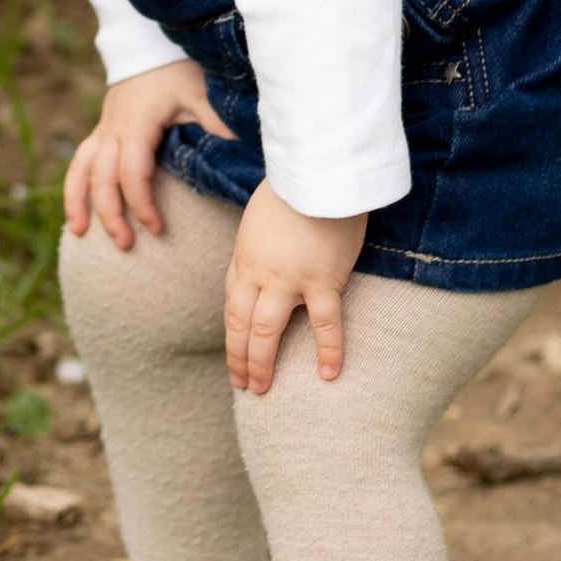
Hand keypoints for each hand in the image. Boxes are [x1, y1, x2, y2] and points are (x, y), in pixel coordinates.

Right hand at [63, 59, 212, 250]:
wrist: (151, 44)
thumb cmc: (179, 70)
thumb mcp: (201, 92)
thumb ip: (216, 123)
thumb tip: (240, 154)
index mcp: (138, 122)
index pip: (133, 172)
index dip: (141, 204)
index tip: (157, 229)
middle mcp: (114, 128)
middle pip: (102, 177)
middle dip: (110, 213)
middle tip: (125, 244)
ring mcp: (103, 129)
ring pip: (82, 169)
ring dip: (79, 202)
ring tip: (79, 234)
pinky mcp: (101, 131)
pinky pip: (80, 161)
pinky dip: (74, 186)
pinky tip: (75, 211)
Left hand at [225, 191, 365, 392]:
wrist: (315, 171)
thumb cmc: (292, 188)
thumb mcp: (260, 220)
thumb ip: (260, 248)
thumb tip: (266, 267)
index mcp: (244, 258)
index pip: (232, 306)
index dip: (232, 336)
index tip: (235, 356)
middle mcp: (259, 274)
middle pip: (241, 324)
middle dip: (239, 358)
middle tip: (242, 385)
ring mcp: (289, 279)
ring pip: (266, 331)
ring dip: (261, 362)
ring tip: (262, 388)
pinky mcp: (322, 280)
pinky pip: (324, 324)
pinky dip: (328, 351)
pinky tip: (329, 374)